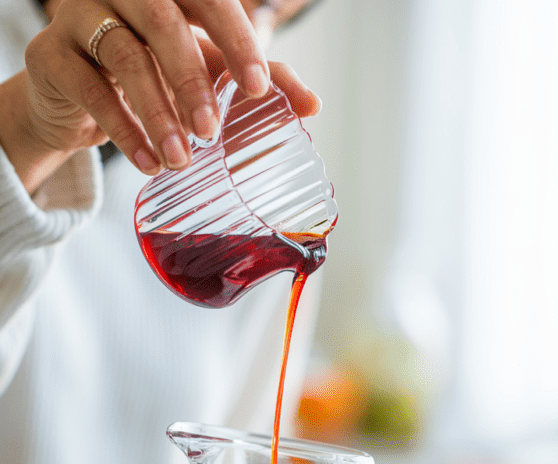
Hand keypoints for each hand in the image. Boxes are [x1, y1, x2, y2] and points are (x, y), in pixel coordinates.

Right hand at [22, 0, 320, 176]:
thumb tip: (312, 105)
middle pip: (162, 20)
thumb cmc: (150, 72)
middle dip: (192, 80)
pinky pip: (89, 88)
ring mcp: (81, 16)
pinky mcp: (51, 53)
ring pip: (124, 55)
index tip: (258, 90)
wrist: (76, 96)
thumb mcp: (205, 70)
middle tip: (212, 132)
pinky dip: (123, 129)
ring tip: (180, 159)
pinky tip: (148, 162)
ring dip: (157, 113)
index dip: (236, 39)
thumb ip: (253, 79)